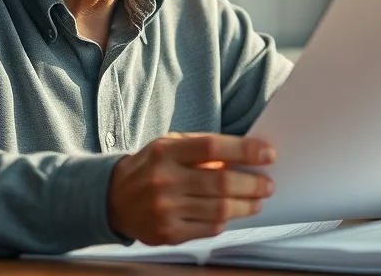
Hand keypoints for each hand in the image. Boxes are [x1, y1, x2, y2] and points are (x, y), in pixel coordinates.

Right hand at [107, 133, 275, 245]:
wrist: (113, 199)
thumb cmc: (150, 168)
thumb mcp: (169, 146)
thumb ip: (203, 148)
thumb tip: (244, 157)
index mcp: (166, 152)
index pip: (213, 147)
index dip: (245, 150)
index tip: (267, 154)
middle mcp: (164, 180)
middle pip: (222, 182)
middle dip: (253, 184)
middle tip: (268, 184)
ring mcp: (165, 209)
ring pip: (220, 209)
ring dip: (246, 205)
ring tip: (257, 200)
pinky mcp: (168, 233)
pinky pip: (209, 228)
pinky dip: (225, 221)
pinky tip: (231, 214)